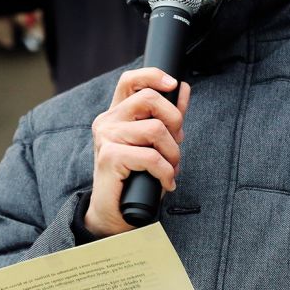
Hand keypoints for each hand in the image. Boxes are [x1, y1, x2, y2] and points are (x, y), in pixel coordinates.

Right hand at [85, 67, 190, 235]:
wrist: (116, 213)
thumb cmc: (136, 178)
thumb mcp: (155, 143)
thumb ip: (167, 117)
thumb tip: (183, 88)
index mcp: (117, 114)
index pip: (130, 80)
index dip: (153, 76)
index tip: (173, 84)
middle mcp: (107, 121)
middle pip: (149, 99)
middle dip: (174, 121)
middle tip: (176, 145)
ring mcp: (106, 138)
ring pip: (155, 129)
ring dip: (173, 153)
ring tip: (171, 169)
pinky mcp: (109, 157)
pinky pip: (151, 157)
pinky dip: (166, 172)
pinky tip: (167, 183)